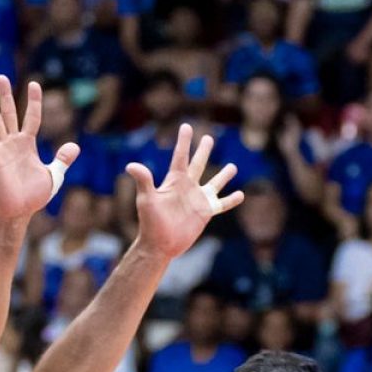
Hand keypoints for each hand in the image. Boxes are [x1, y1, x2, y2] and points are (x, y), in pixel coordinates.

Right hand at [0, 77, 79, 224]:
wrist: (19, 212)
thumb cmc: (33, 196)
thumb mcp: (54, 176)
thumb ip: (62, 160)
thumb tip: (74, 146)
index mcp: (27, 144)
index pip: (32, 117)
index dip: (34, 101)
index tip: (34, 83)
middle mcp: (13, 143)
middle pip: (9, 114)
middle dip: (5, 96)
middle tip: (1, 77)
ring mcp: (2, 149)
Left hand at [131, 123, 243, 258]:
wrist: (160, 244)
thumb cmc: (150, 222)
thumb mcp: (147, 199)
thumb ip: (144, 181)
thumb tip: (131, 165)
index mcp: (174, 181)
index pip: (181, 156)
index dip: (184, 141)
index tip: (186, 126)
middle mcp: (187, 187)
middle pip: (198, 164)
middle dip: (203, 151)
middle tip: (208, 137)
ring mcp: (198, 200)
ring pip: (214, 183)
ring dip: (224, 175)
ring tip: (233, 167)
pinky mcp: (205, 213)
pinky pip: (222, 204)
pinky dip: (231, 200)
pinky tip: (240, 194)